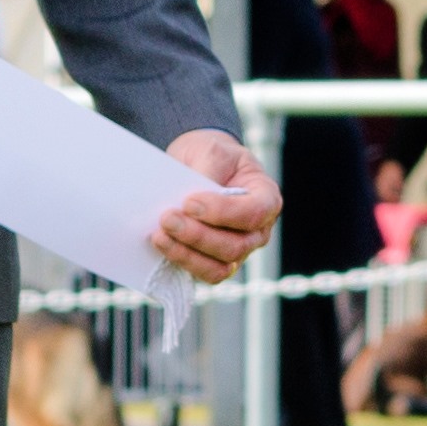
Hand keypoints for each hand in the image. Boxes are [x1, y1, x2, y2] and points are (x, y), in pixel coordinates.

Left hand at [150, 128, 279, 282]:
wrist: (199, 165)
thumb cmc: (213, 157)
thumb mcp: (212, 151)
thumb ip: (207, 172)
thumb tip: (188, 199)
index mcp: (266, 198)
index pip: (255, 213)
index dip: (223, 213)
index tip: (189, 202)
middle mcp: (258, 231)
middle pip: (236, 246)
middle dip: (198, 235)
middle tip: (167, 218)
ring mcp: (238, 251)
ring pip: (219, 267)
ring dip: (187, 253)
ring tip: (160, 235)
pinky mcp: (215, 262)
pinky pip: (203, 274)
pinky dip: (181, 261)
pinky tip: (161, 244)